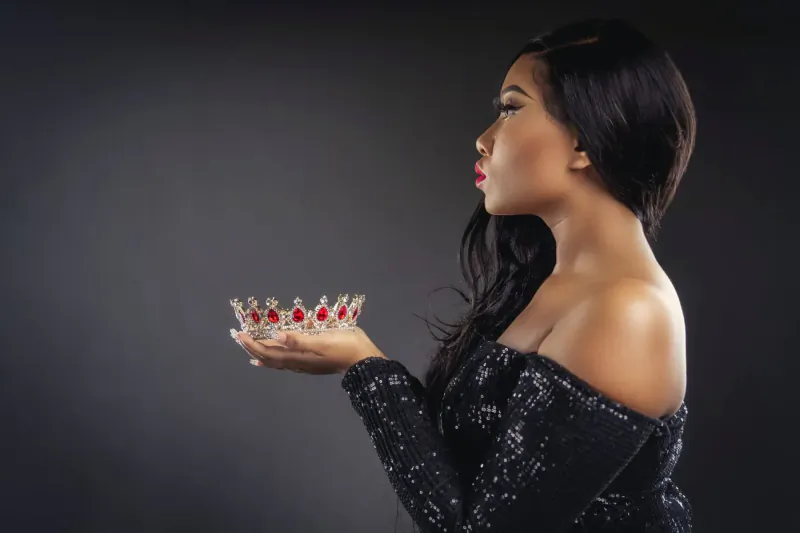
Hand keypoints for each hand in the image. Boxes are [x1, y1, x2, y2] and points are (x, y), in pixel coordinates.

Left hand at [234, 327, 387, 374]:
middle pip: (269, 358)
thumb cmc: (346, 348)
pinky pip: (287, 361)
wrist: (365, 361)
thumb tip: (275, 335)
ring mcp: (305, 364)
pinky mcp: (312, 362)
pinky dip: (275, 357)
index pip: (268, 352)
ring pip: (277, 360)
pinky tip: (274, 355)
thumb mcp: (322, 340)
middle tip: (239, 337)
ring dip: (262, 353)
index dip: (252, 344)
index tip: (239, 334)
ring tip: (251, 347)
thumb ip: (298, 339)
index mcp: (298, 357)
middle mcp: (298, 363)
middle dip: (253, 348)